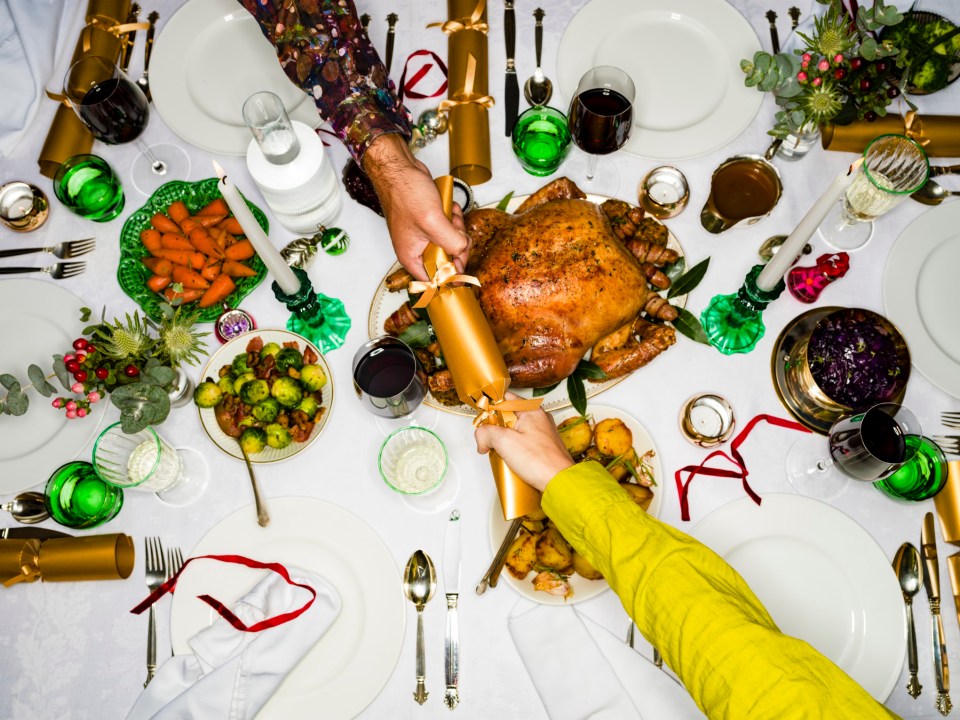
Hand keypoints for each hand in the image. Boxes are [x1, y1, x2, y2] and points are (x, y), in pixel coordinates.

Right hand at [363, 133, 469, 280]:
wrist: (400, 168)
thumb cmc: (405, 193)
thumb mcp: (433, 222)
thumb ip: (452, 243)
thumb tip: (464, 252)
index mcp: (412, 258)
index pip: (435, 280)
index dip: (451, 276)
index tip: (464, 269)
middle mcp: (418, 249)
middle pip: (448, 260)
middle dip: (458, 244)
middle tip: (456, 230)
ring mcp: (425, 235)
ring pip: (452, 242)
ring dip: (456, 227)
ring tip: (449, 213)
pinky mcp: (431, 222)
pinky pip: (449, 227)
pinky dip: (453, 217)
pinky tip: (448, 207)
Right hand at [474, 394, 573, 492]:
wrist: (560, 482)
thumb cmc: (540, 461)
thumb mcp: (505, 441)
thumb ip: (486, 433)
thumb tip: (481, 437)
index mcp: (532, 410)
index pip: (505, 398)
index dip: (490, 408)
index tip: (482, 421)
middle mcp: (539, 418)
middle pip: (509, 415)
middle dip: (496, 428)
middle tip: (490, 440)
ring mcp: (543, 433)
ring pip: (515, 430)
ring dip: (504, 441)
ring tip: (500, 452)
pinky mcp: (543, 447)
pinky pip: (523, 443)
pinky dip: (514, 449)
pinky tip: (511, 460)